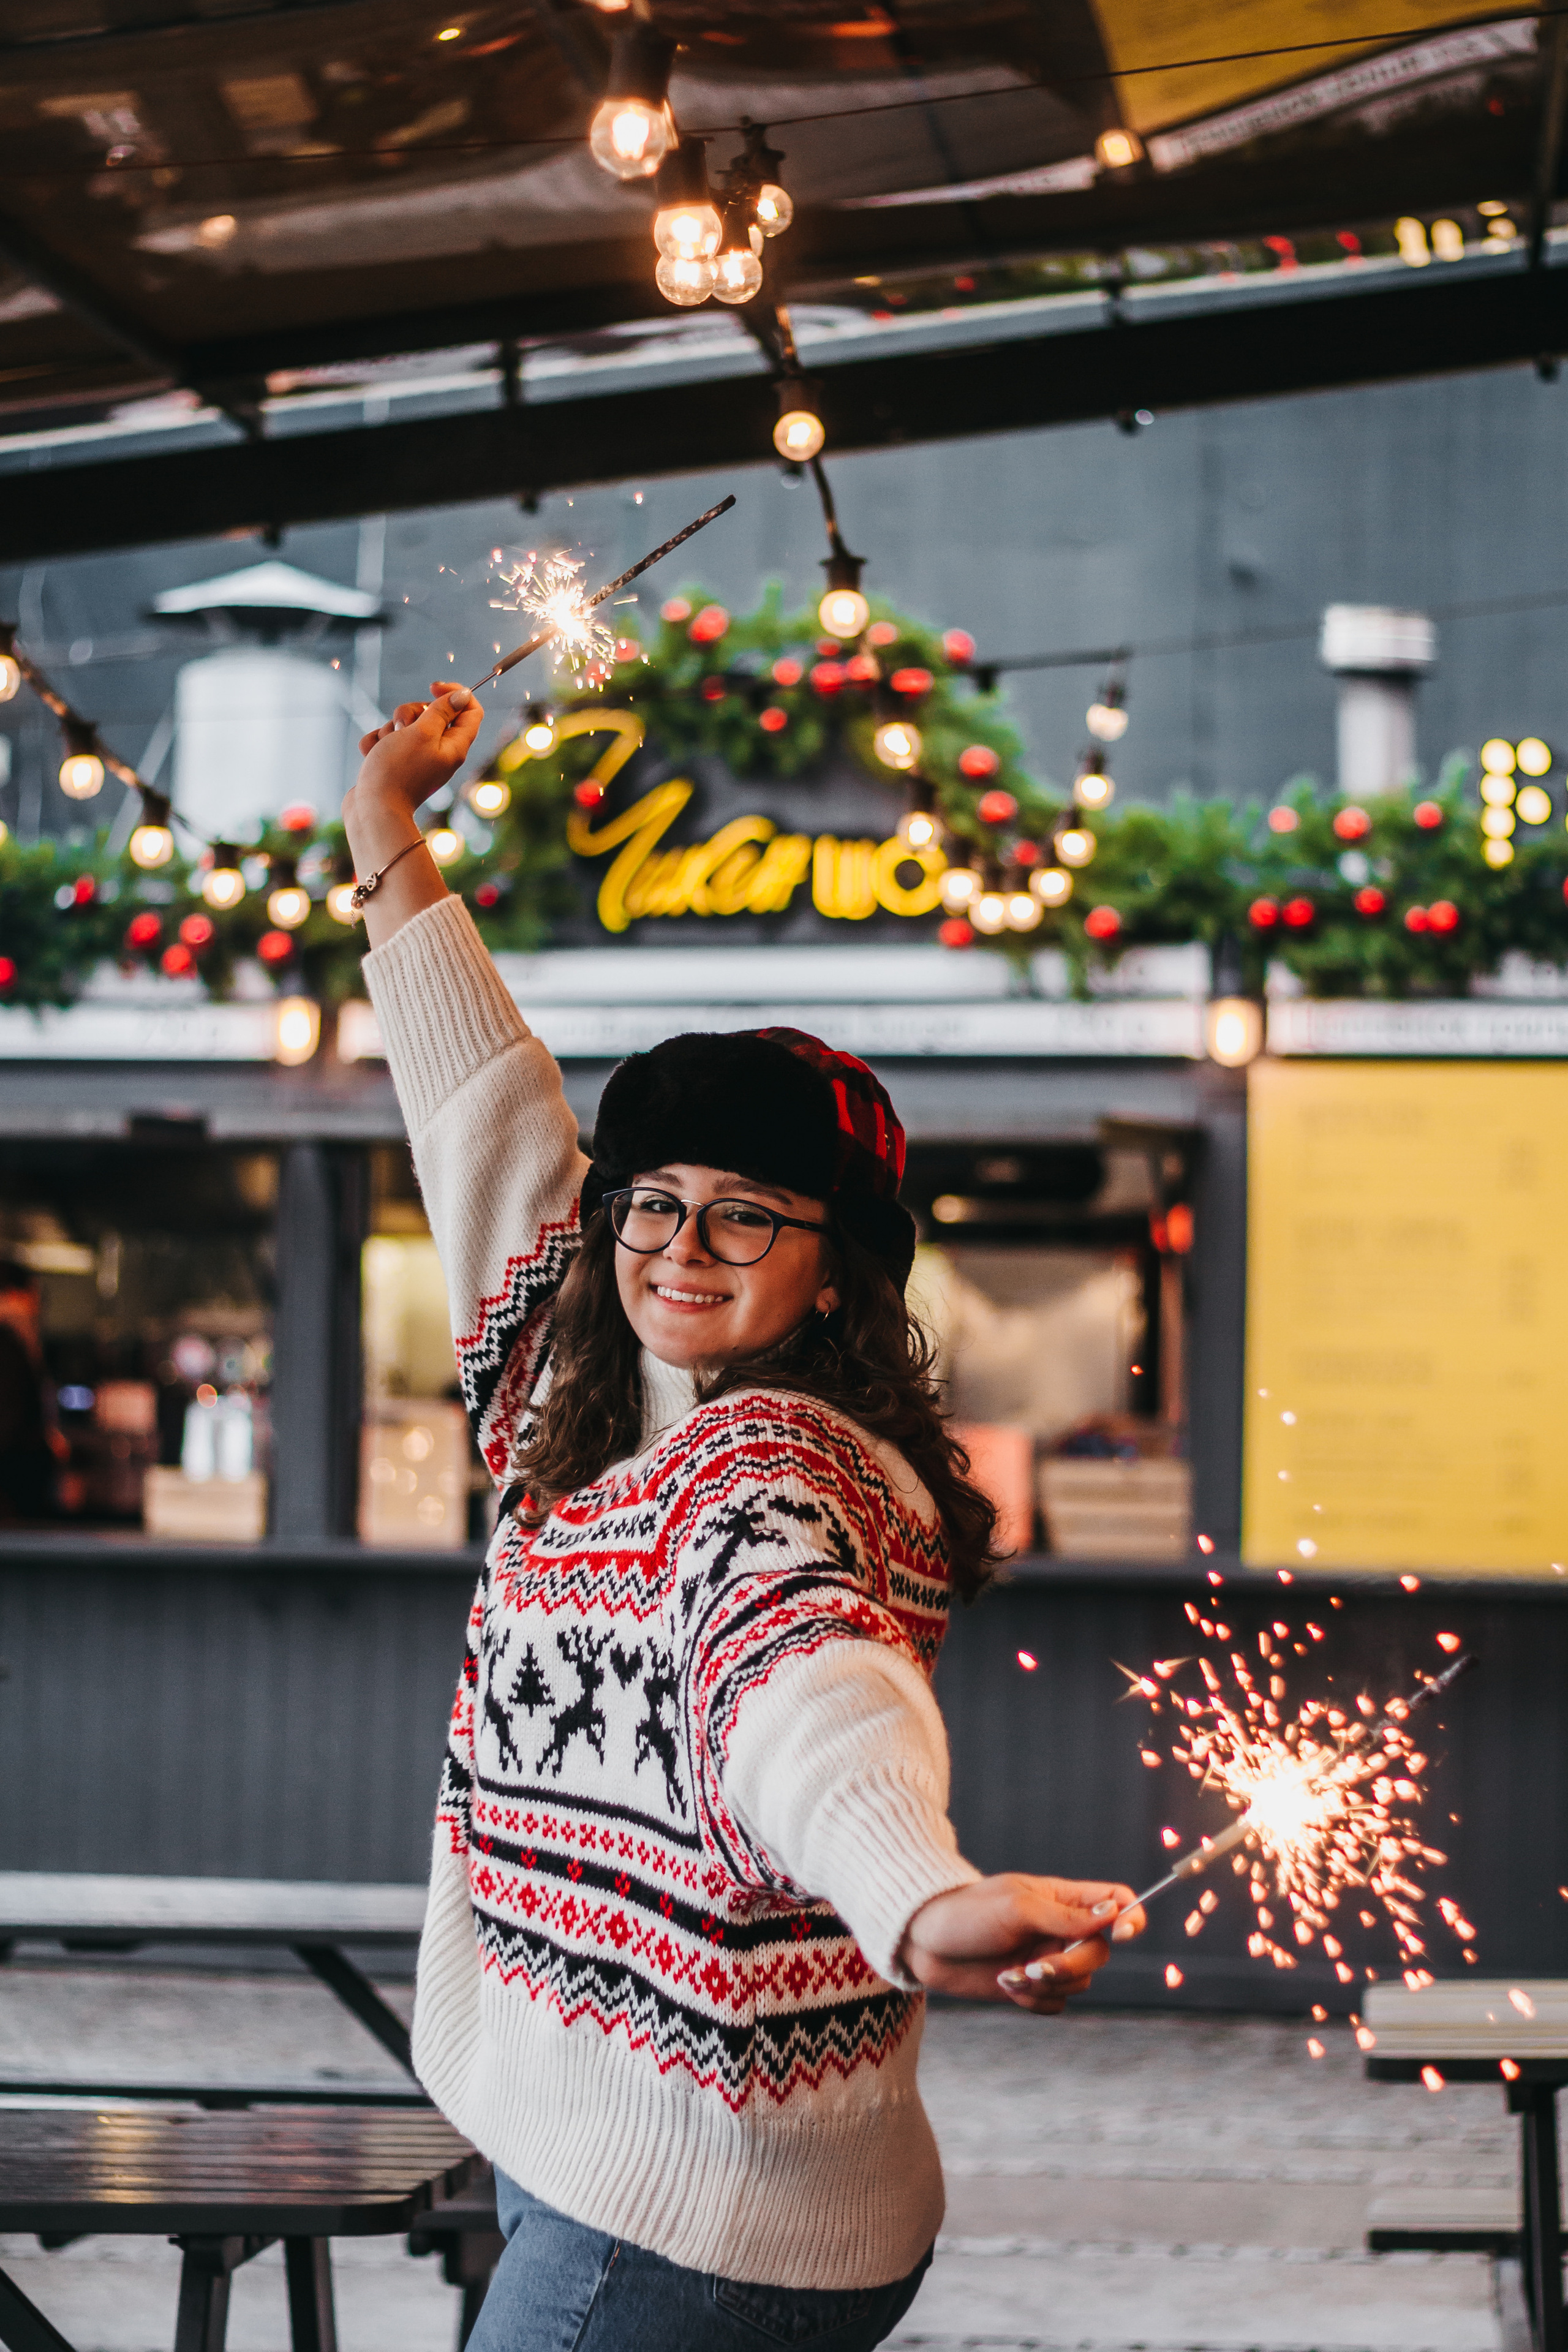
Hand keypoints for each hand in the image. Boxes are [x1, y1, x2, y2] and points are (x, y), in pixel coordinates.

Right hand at [347, 680, 483, 828]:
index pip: (470, 710)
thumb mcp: (423, 733)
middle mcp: (438, 751)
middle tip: (403, 727)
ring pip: (403, 724)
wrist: (371, 810)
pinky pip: (385, 739)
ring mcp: (415, 758)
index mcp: (455, 746)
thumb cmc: (397, 770)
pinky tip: (372, 756)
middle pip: (431, 713)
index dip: (455, 694)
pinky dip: (376, 744)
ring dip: (389, 729)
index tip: (433, 686)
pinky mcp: (393, 763)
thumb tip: (462, 695)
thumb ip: (441, 711)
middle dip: (411, 712)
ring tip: (385, 748)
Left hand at [898, 1874, 1145, 2013]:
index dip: (1130, 1917)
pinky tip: (1004, 1984)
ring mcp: (1047, 1958)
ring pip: (1080, 1983)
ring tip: (1008, 1974)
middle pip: (1100, 1952)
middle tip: (1036, 1965)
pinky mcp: (1031, 1987)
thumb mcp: (1017, 1908)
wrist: (924, 1942)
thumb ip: (1066, 1915)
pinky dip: (1033, 2000)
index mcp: (1063, 1898)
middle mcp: (1061, 1928)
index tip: (1121, 1933)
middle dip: (1070, 1964)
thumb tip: (1114, 1914)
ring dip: (1045, 1984)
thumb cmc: (967, 1912)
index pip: (1116, 1901)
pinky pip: (1056, 2004)